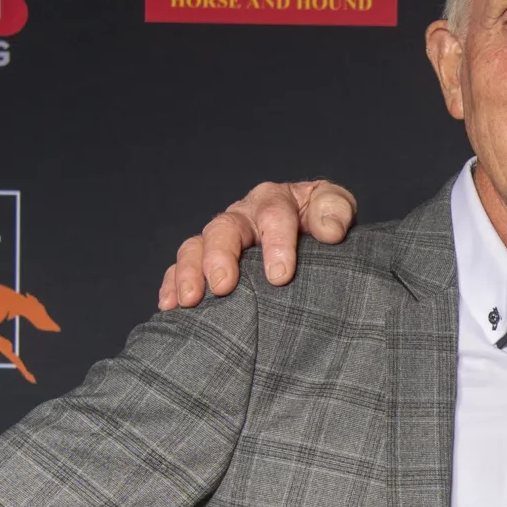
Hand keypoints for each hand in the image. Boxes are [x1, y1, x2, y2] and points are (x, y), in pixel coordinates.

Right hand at [158, 180, 356, 309]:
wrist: (310, 234)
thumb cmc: (322, 222)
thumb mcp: (335, 207)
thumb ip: (335, 212)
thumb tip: (330, 231)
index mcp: (274, 200)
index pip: (273, 215)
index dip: (275, 243)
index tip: (280, 275)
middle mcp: (242, 215)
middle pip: (224, 229)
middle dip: (220, 256)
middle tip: (223, 286)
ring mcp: (220, 238)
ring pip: (196, 247)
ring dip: (189, 272)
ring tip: (191, 300)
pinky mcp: (205, 259)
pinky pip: (181, 268)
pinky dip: (172, 285)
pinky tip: (171, 306)